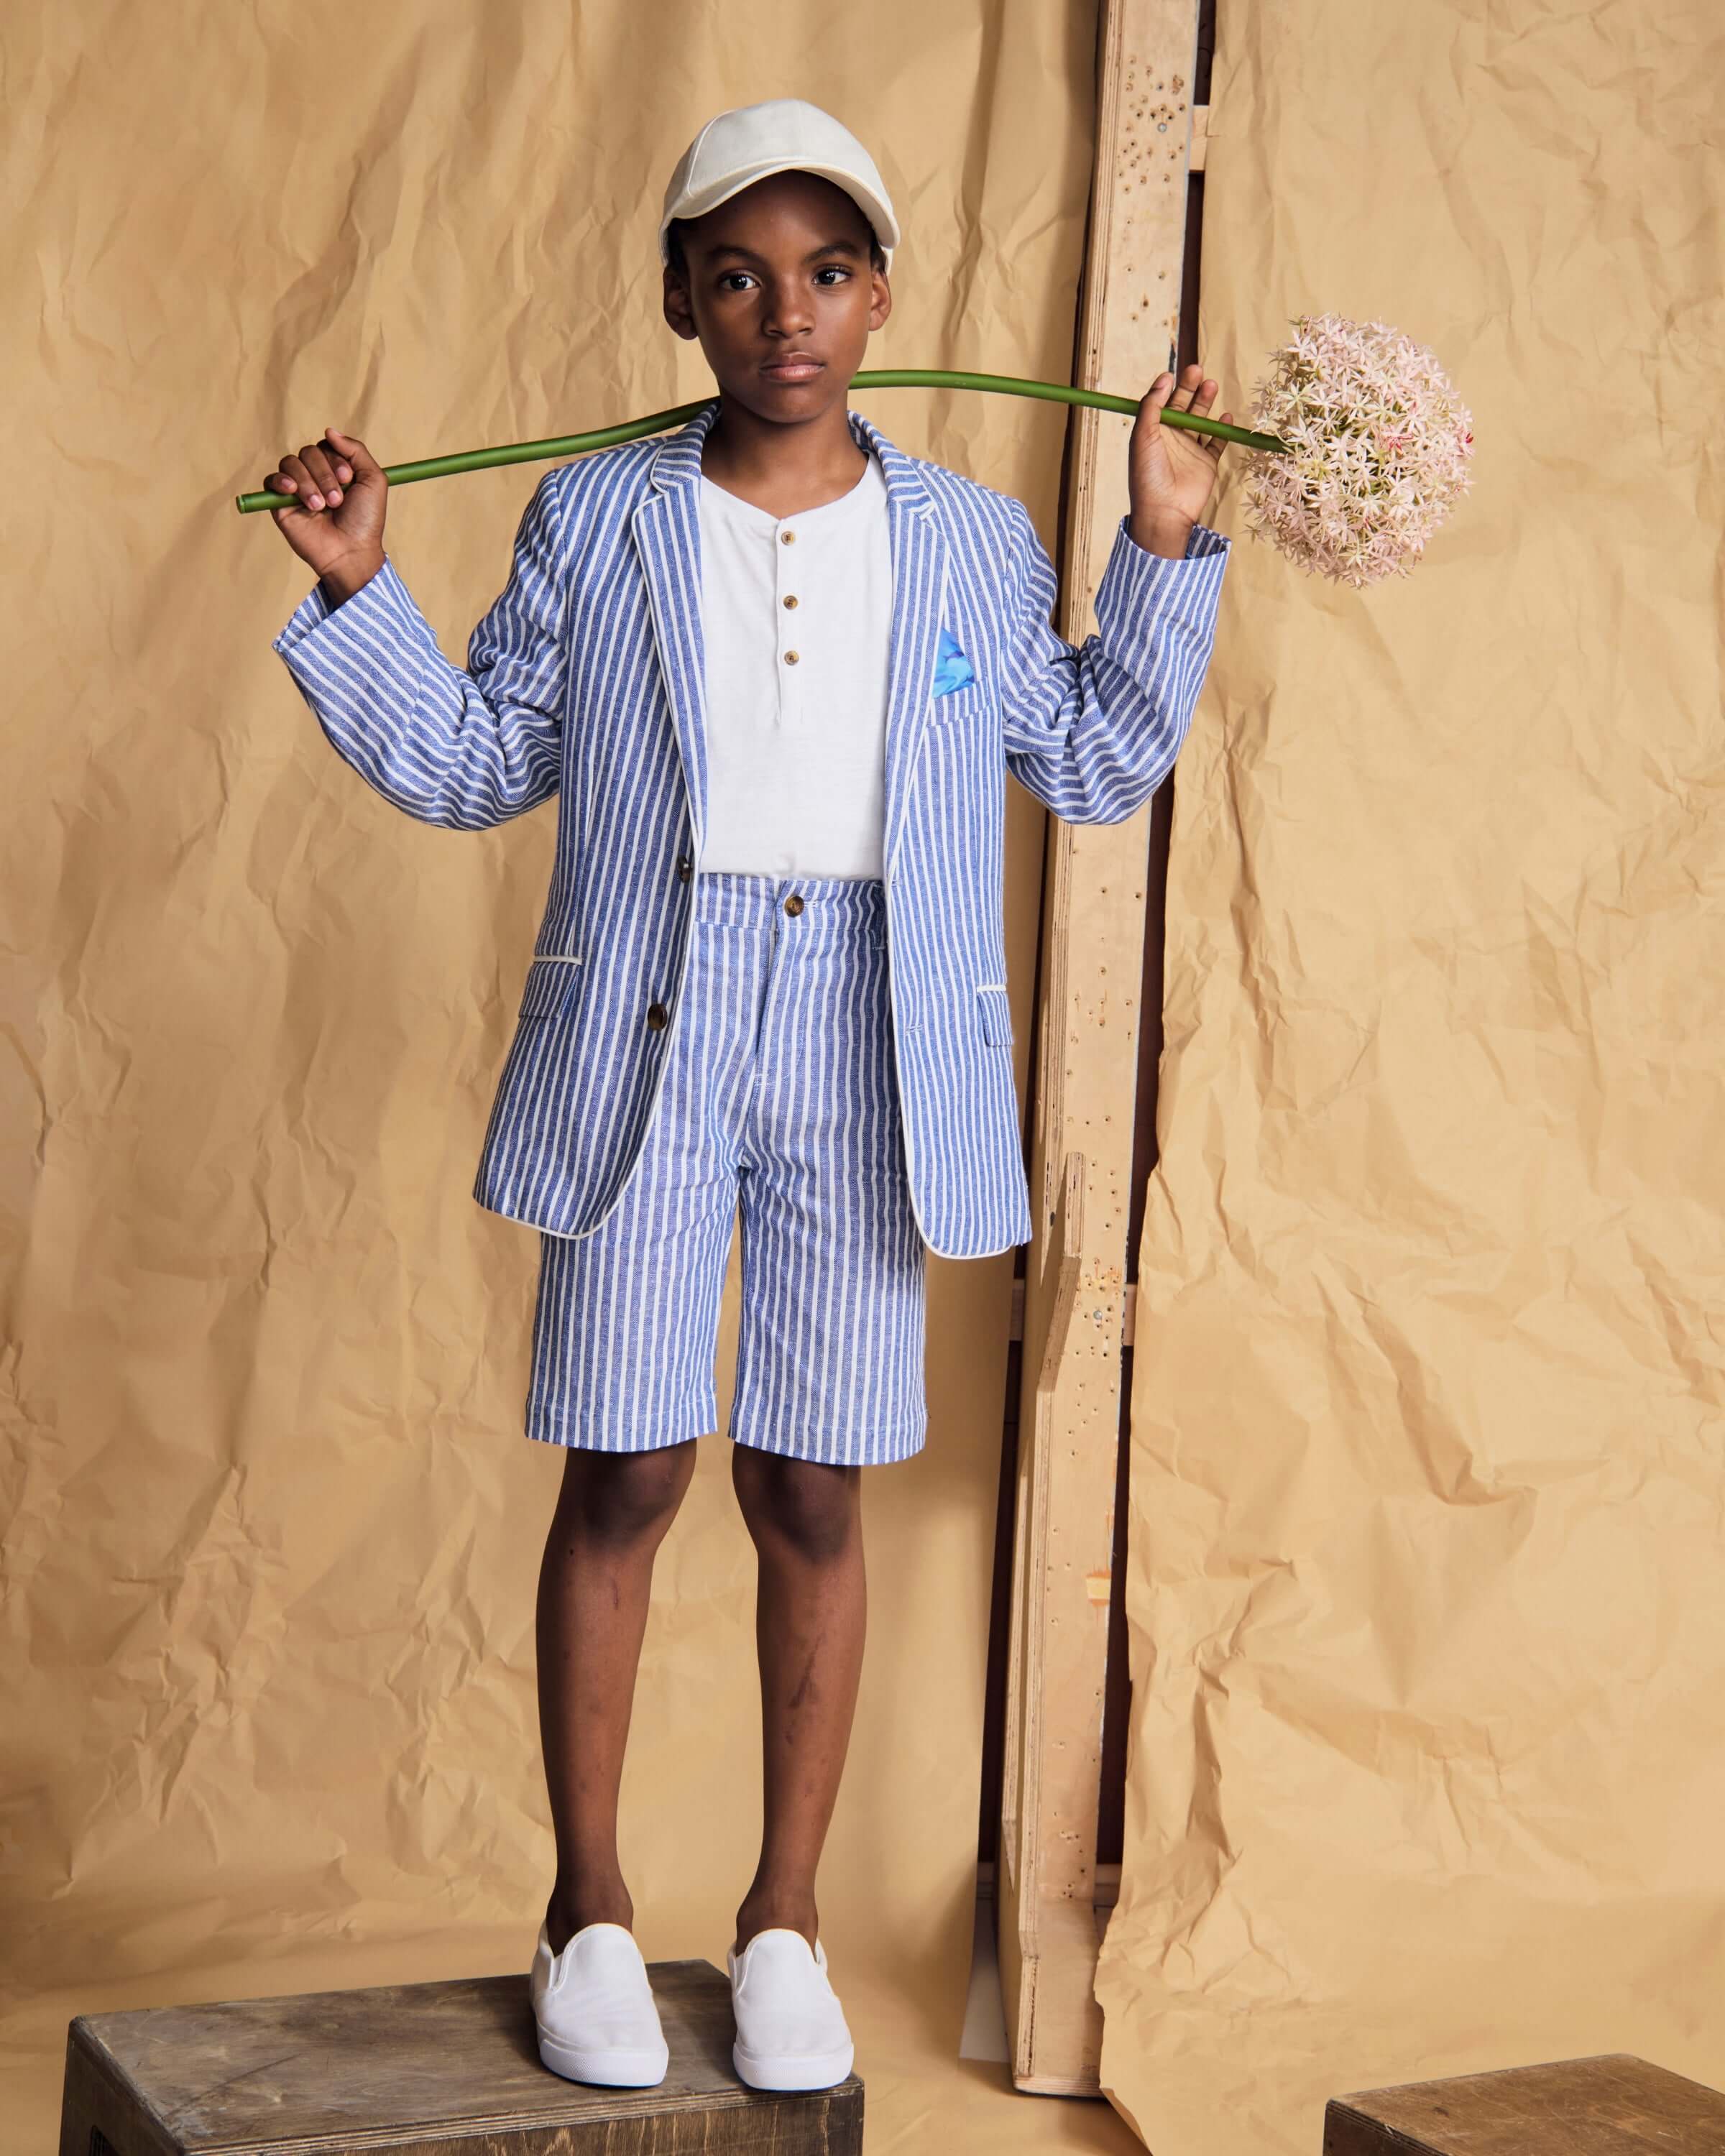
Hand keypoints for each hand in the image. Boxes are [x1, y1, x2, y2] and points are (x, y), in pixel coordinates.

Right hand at [261, 427, 387, 595]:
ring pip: (291, 463)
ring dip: (308, 482)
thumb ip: (356, 450)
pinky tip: (292, 492)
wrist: (351, 552)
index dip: (335, 459)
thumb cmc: (365, 521)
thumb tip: (329, 430)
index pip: (325, 446)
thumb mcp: (373, 480)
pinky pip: (271, 479)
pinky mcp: (280, 503)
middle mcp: (315, 476)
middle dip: (324, 474)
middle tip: (336, 501)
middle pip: (308, 452)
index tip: (347, 480)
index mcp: (335, 469)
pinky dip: (281, 481)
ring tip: (320, 506)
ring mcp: (297, 489)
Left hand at [1126, 364, 1232, 557]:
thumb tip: (1164, 378)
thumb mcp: (1143, 436)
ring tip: (1211, 385)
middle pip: (1184, 406)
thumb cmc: (1148, 475)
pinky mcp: (1206, 463)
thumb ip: (1152, 406)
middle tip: (1197, 369)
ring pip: (1201, 420)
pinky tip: (1225, 418)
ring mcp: (1190, 450)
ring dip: (1206, 403)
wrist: (1164, 511)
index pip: (1162, 403)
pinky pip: (1217, 442)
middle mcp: (1172, 439)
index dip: (1169, 388)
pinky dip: (1222, 430)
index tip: (1174, 373)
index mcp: (1153, 433)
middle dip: (1191, 388)